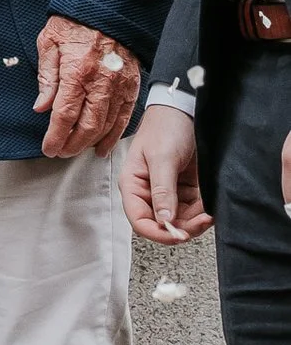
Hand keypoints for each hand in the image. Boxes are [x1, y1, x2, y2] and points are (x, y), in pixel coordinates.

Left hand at [36, 14, 141, 158]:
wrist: (108, 5)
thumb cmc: (74, 21)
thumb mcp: (49, 42)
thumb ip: (46, 76)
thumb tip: (41, 107)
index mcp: (77, 71)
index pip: (64, 115)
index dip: (56, 136)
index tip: (48, 148)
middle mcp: (101, 82)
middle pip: (87, 126)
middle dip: (72, 145)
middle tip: (60, 152)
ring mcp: (120, 85)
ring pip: (106, 125)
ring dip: (90, 143)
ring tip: (76, 150)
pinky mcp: (132, 85)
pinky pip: (125, 117)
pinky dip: (114, 135)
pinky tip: (103, 146)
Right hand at [121, 101, 212, 241]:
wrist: (185, 109)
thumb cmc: (165, 127)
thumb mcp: (162, 158)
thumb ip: (163, 190)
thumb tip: (164, 221)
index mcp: (134, 185)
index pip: (140, 221)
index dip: (158, 233)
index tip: (178, 235)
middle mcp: (149, 192)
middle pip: (163, 224)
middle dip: (183, 227)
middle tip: (201, 221)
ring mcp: (169, 192)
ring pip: (181, 220)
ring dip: (196, 220)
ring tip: (209, 211)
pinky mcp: (185, 189)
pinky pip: (194, 210)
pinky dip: (203, 211)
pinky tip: (211, 206)